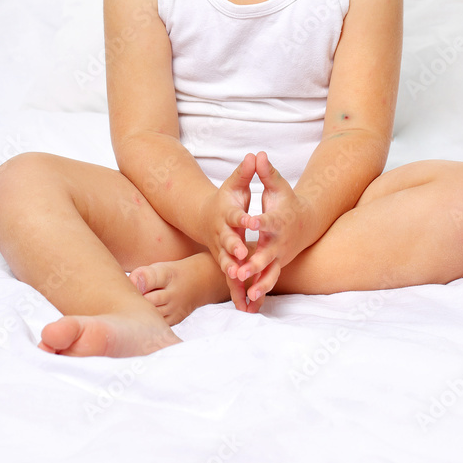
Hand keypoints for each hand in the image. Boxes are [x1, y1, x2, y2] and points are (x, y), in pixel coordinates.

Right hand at [201, 153, 257, 311]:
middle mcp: (222, 234)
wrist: (206, 218)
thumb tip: (256, 154)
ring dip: (233, 273)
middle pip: (228, 242)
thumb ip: (246, 172)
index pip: (235, 215)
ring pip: (228, 264)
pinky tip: (247, 307)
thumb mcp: (235, 184)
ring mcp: (222, 251)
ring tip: (240, 281)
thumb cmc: (225, 199)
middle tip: (243, 254)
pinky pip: (232, 281)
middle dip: (235, 248)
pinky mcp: (226, 264)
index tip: (252, 219)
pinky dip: (238, 293)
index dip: (243, 217)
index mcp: (227, 214)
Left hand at [234, 151, 306, 305]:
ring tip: (249, 293)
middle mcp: (278, 242)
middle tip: (241, 270)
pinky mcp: (277, 266)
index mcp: (276, 221)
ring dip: (259, 283)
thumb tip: (258, 154)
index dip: (259, 221)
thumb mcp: (277, 186)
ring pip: (269, 273)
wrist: (306, 222)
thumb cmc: (287, 201)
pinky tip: (250, 302)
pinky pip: (268, 280)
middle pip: (267, 254)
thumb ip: (266, 172)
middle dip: (254, 263)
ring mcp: (279, 256)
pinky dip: (261, 290)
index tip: (250, 223)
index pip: (267, 221)